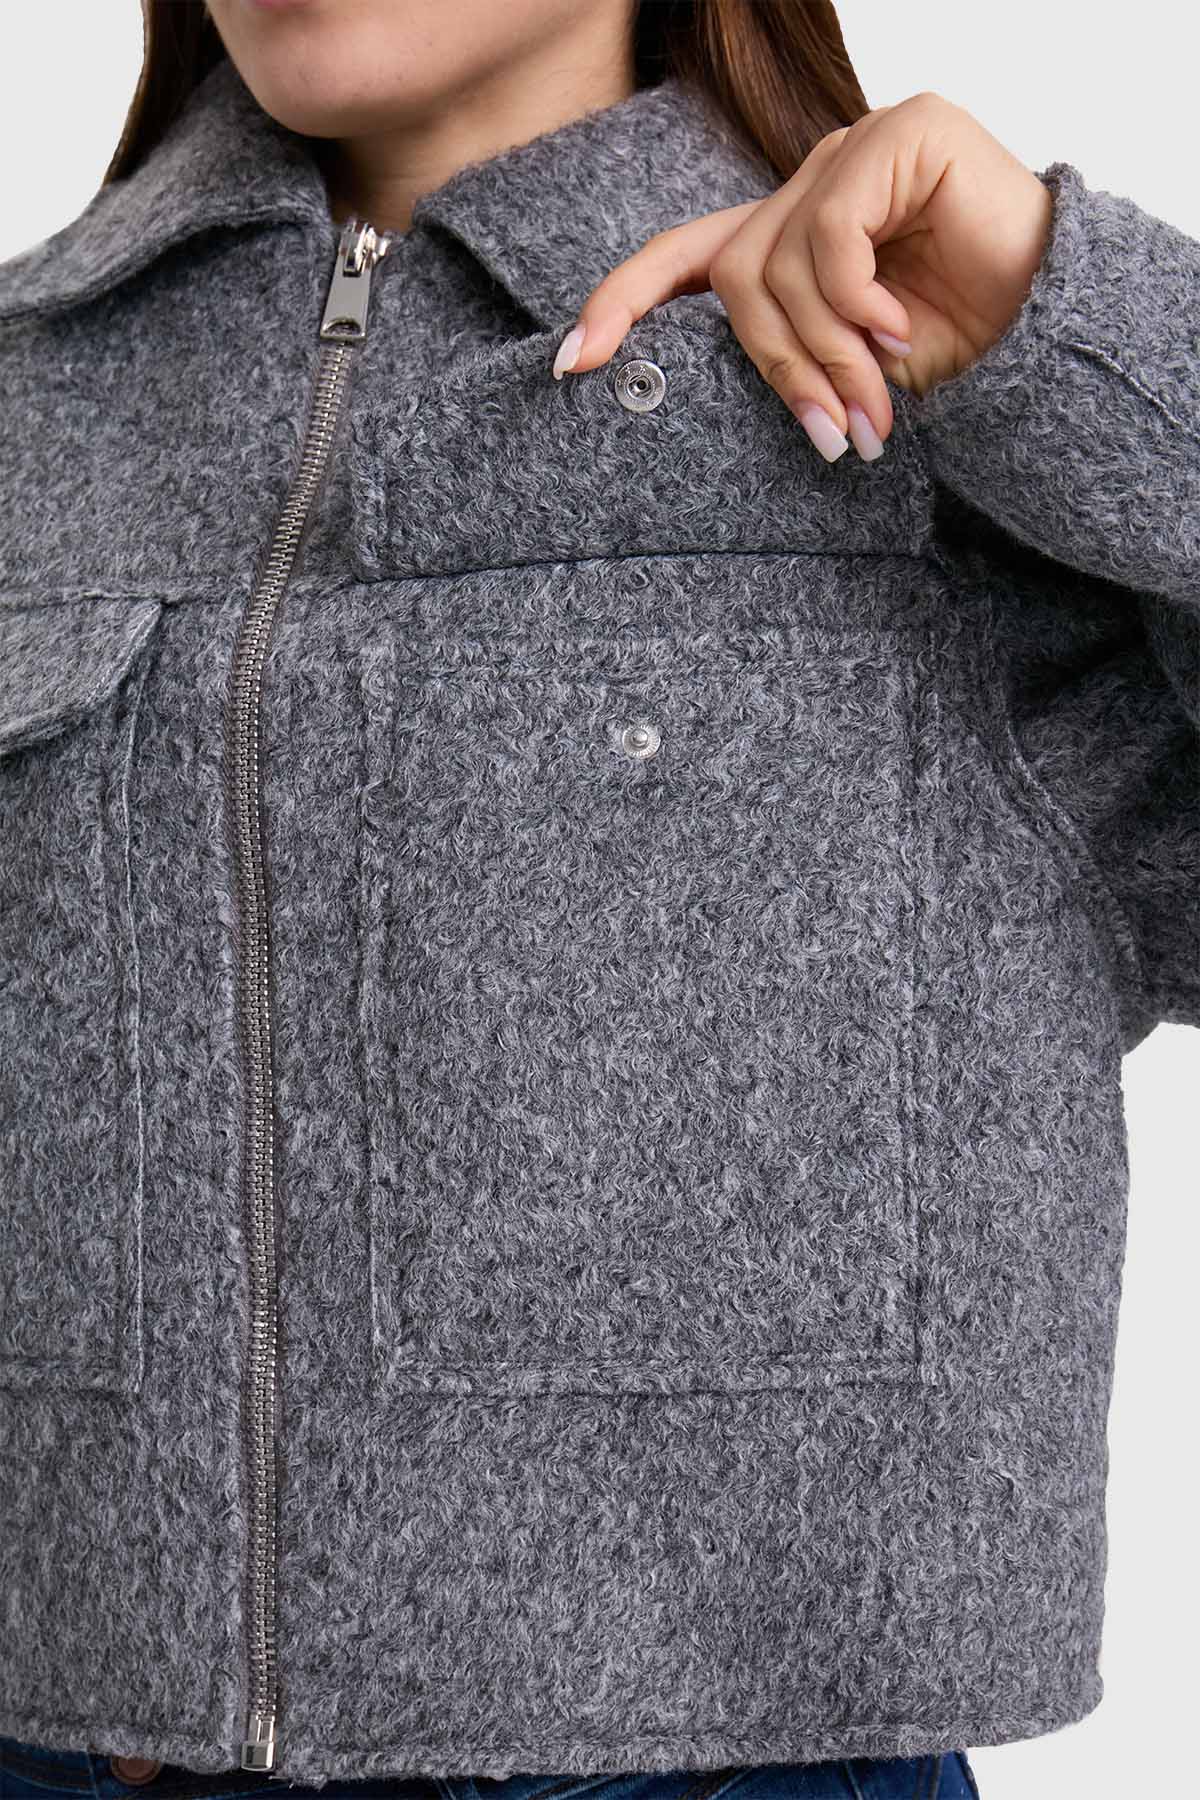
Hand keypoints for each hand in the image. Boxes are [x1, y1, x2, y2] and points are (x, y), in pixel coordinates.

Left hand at [551, 91, 1054, 462]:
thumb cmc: (957, 351)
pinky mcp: (902, 135)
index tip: (571, 363)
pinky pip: (832, 232)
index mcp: (791, 236)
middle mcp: (813, 184)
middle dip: (779, 365)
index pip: (685, 256)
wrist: (1052, 333)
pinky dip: (856, 298)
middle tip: (832, 432)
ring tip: (873, 402)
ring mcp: (855, 151)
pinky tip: (899, 326)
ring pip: (779, 263)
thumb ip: (778, 356)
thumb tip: (676, 390)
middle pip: (735, 276)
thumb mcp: (844, 368)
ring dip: (824, 350)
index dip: (623, 303)